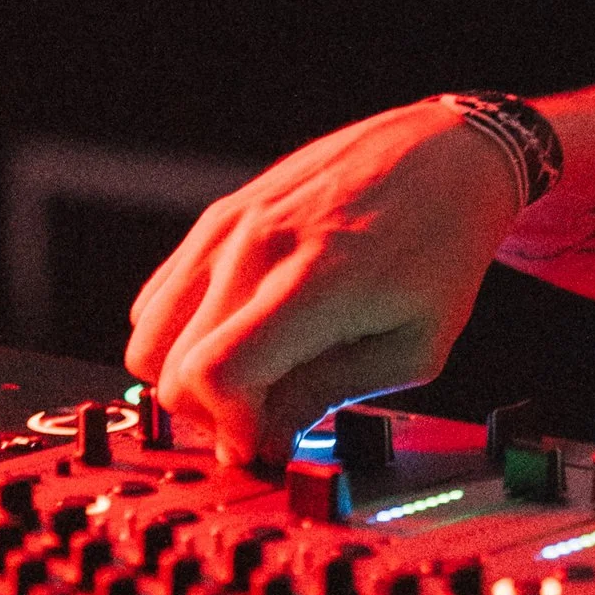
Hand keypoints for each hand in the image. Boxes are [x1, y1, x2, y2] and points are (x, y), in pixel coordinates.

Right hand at [126, 104, 519, 468]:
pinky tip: (240, 334)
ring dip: (186, 372)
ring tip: (251, 377)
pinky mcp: (220, 214)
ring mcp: (231, 223)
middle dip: (208, 411)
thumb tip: (262, 441)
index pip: (215, 374)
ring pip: (147, 332)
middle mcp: (258, 244)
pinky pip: (160, 294)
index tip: (262, 441)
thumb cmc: (442, 250)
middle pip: (167, 363)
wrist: (446, 153)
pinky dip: (182, 331)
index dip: (229, 427)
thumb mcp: (413, 347)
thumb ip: (328, 396)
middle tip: (262, 416)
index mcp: (315, 280)